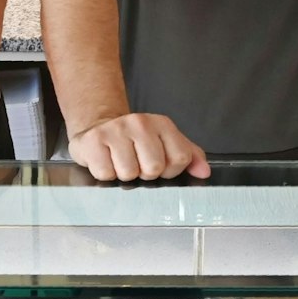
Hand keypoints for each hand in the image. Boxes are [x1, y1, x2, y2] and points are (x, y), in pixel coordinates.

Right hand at [69, 114, 210, 181]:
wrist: (98, 127)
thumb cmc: (134, 141)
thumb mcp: (165, 143)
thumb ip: (189, 156)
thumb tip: (204, 172)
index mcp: (162, 124)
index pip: (180, 158)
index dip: (170, 170)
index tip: (159, 164)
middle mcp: (140, 123)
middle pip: (154, 168)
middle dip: (145, 173)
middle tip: (136, 163)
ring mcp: (115, 130)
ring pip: (129, 174)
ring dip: (123, 174)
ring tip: (119, 161)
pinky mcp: (93, 141)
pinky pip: (106, 174)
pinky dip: (105, 173)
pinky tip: (105, 160)